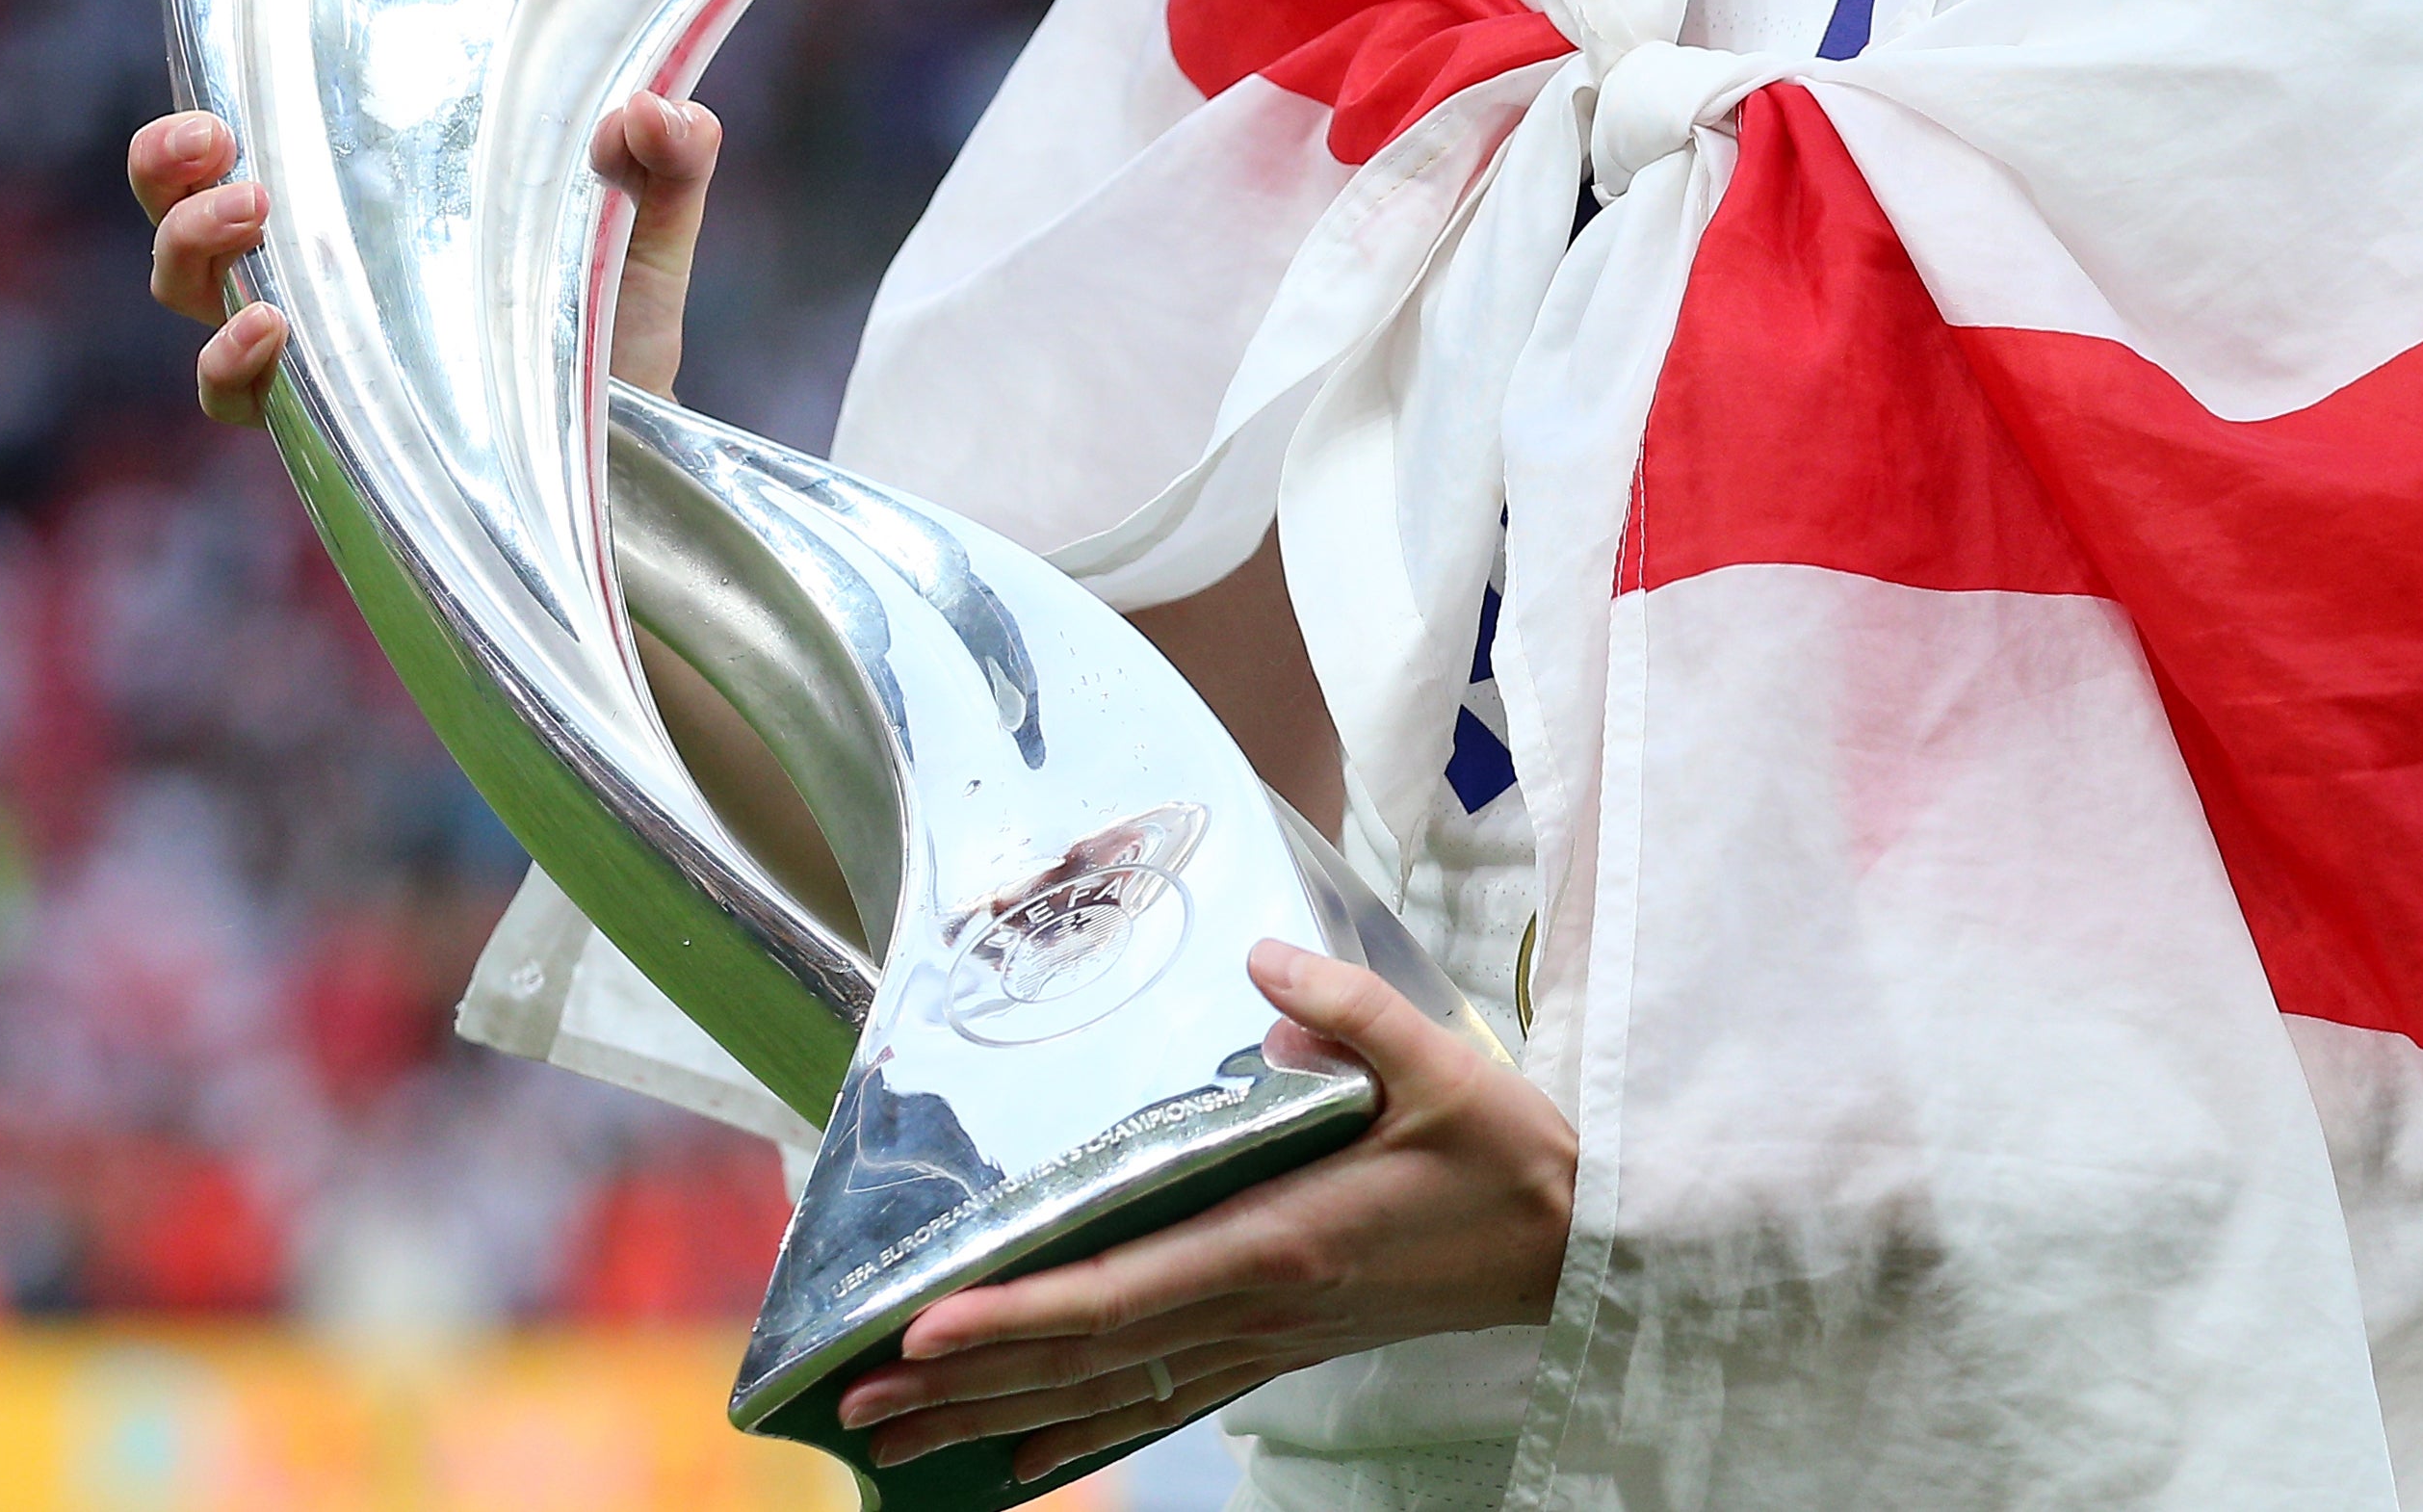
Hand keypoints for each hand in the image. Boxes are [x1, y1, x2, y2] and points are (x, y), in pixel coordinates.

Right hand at [126, 91, 724, 422]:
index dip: (197, 126)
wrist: (636, 450)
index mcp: (366, 205)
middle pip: (184, 217)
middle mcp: (320, 274)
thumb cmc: (617, 323)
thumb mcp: (647, 227)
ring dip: (195, 249)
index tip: (219, 103)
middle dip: (166, 174)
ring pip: (193, 298)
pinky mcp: (328, 426)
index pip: (246, 149)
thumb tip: (650, 108)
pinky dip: (232, 363)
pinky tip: (271, 332)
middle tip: (212, 143)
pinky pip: (239, 400)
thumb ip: (670, 159)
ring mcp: (316, 351)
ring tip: (253, 215)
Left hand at [832, 940, 1575, 1485]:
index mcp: (1276, 1237)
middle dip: (964, 1382)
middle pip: (1085, 1359)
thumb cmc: (1500, 1153)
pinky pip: (1157, 1403)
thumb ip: (1343, 1009)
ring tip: (894, 1435)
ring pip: (1106, 1394)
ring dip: (995, 1415)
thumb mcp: (1436, 1062)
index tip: (923, 1325)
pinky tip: (1014, 1461)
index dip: (1016, 1316)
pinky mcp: (1276, 1348)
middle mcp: (1252, 1305)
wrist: (1571, 1246)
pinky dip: (1078, 1434)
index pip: (1120, 1290)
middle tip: (852, 1397)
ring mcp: (1261, 1339)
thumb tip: (1258, 960)